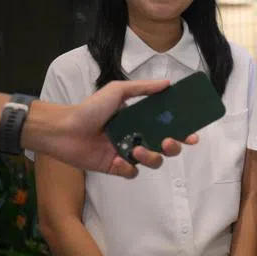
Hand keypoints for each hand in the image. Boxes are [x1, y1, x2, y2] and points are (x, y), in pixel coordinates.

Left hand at [31, 79, 199, 177]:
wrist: (63, 129)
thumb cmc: (89, 108)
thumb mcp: (117, 90)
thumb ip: (143, 88)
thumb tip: (168, 82)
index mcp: (140, 119)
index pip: (168, 126)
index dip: (182, 131)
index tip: (192, 134)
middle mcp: (137, 136)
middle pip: (165, 147)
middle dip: (172, 146)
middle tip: (168, 141)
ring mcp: (127, 153)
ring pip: (152, 161)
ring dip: (150, 157)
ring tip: (137, 150)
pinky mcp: (115, 167)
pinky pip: (131, 172)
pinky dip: (127, 168)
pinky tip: (117, 161)